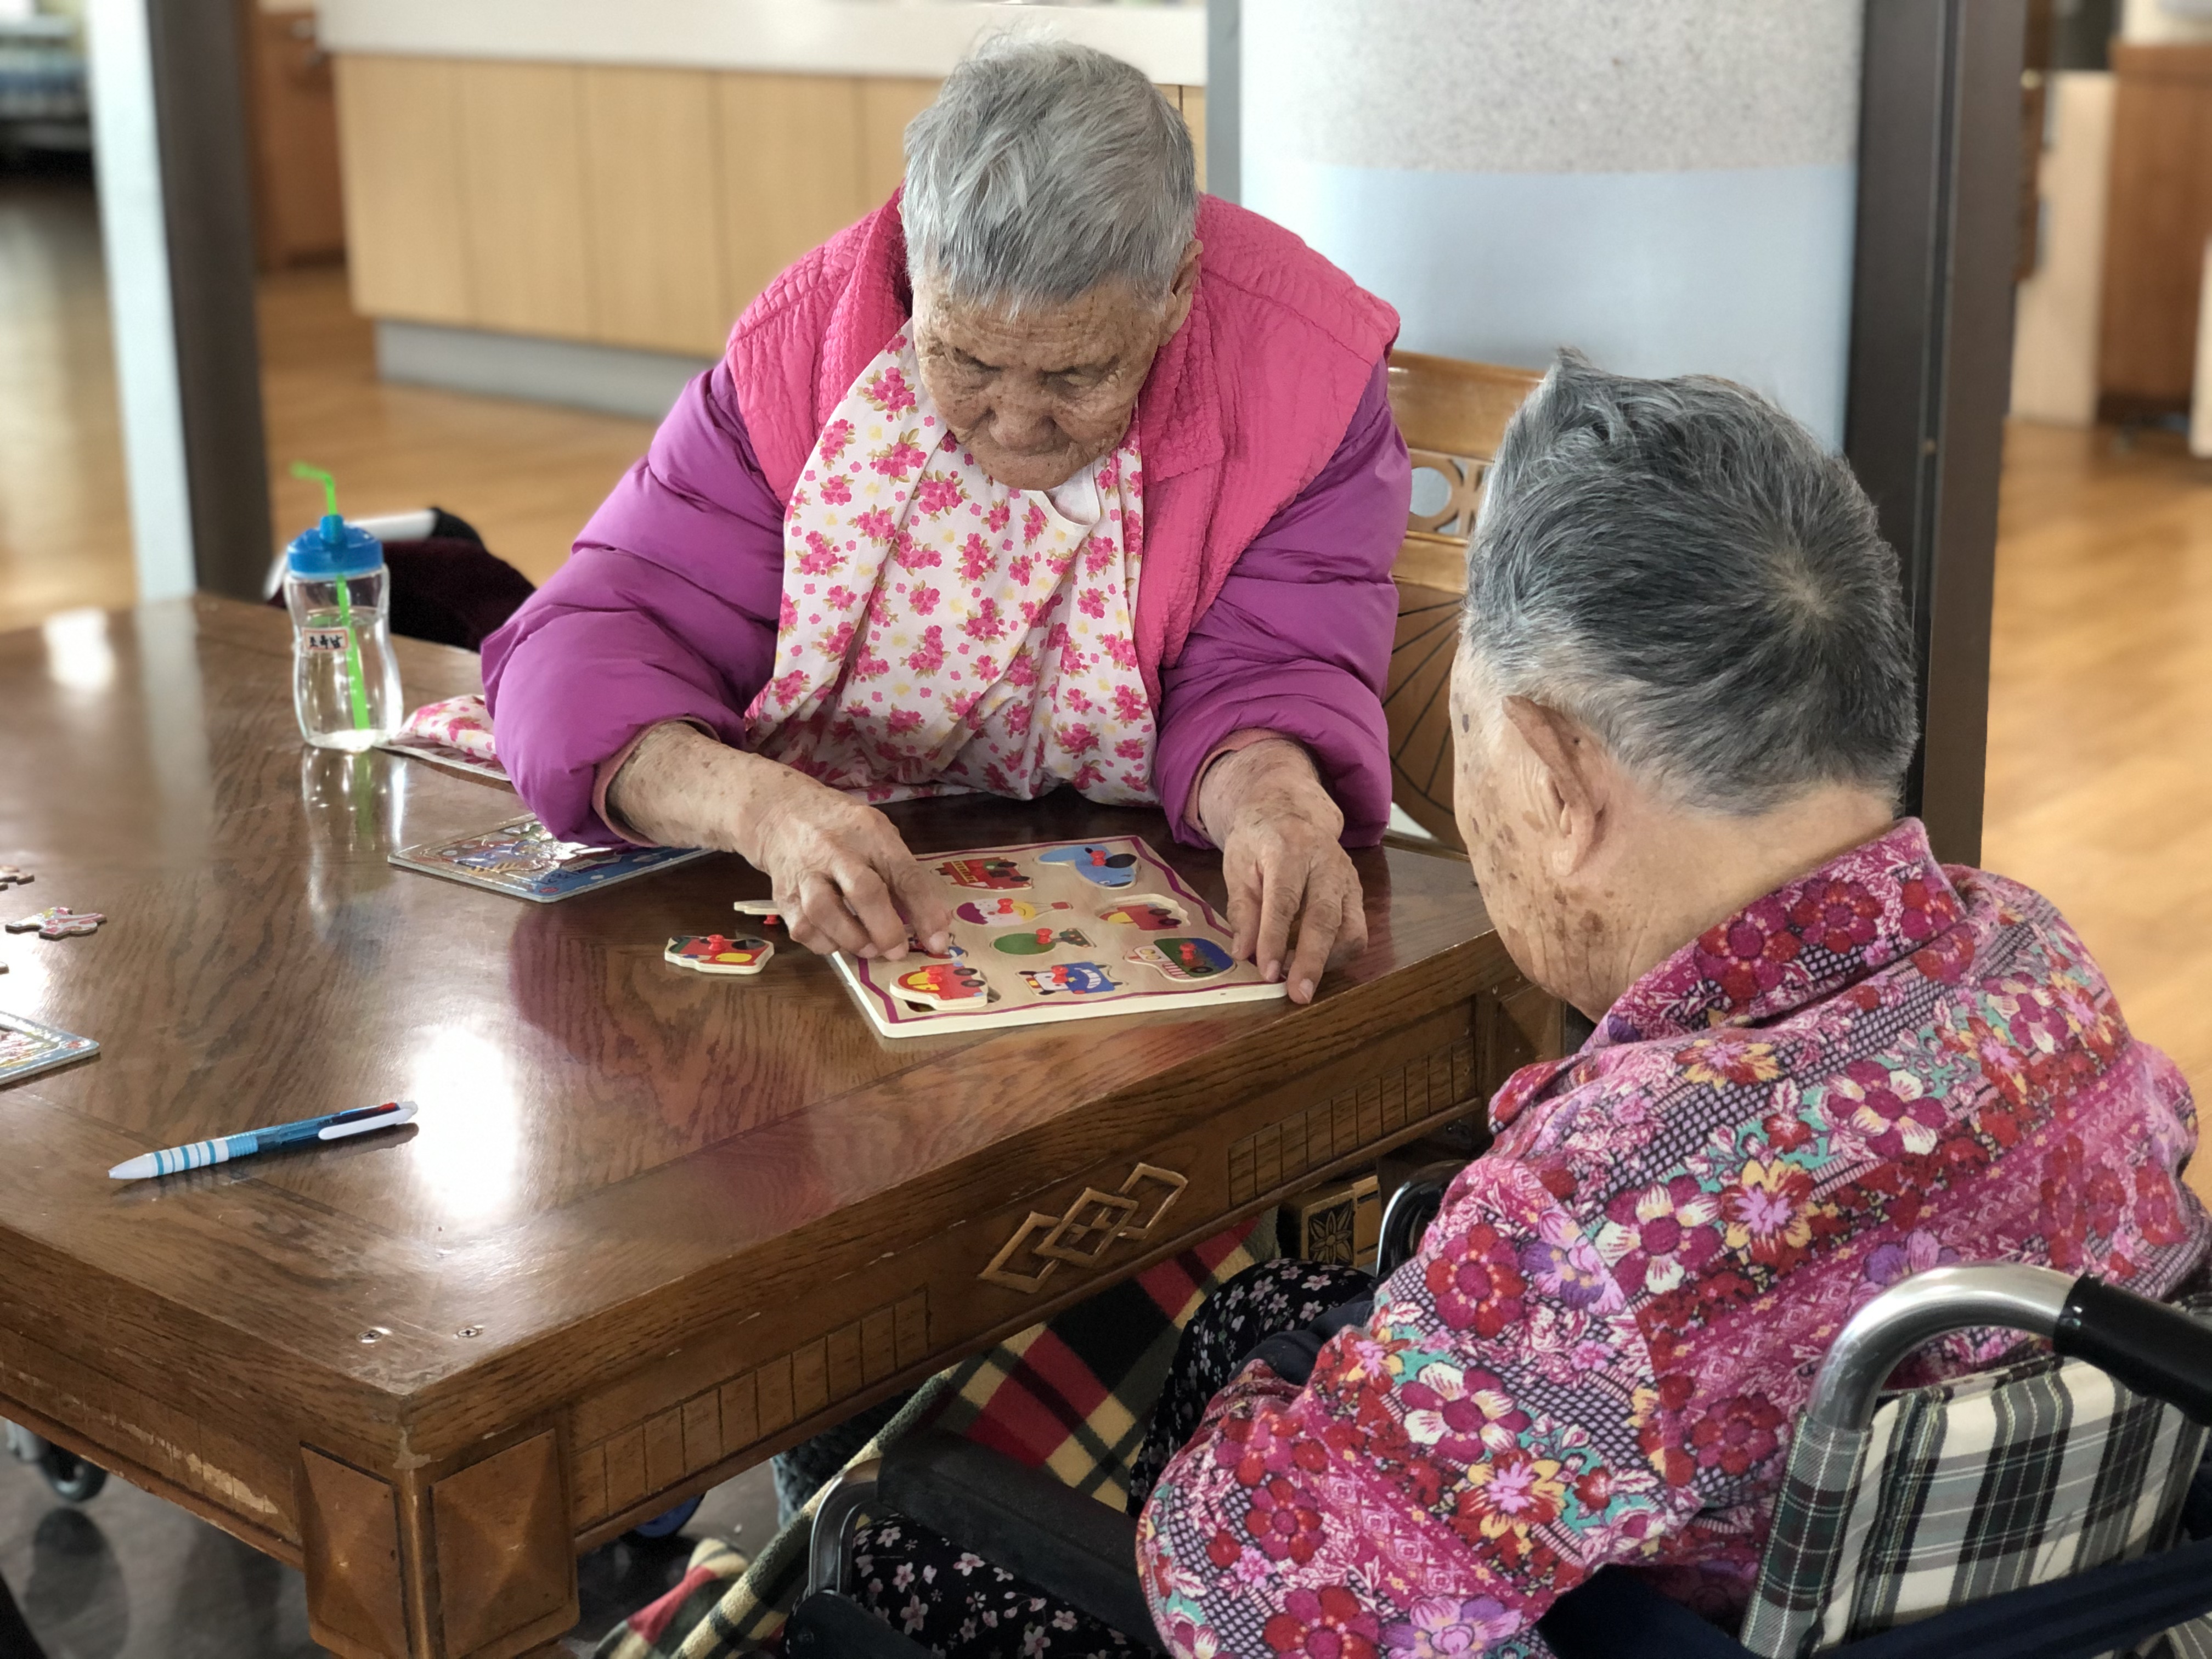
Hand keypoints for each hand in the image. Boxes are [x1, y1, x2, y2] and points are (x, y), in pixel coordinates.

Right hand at [607, 723, 951, 959]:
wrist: (769, 806)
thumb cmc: (838, 826)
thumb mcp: (878, 839)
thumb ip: (909, 882)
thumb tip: (940, 931)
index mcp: (866, 831)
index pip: (899, 868)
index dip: (922, 906)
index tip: (940, 940)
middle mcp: (835, 849)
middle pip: (863, 892)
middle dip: (885, 927)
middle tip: (898, 950)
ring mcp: (803, 872)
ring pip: (827, 917)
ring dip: (853, 941)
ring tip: (871, 949)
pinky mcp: (782, 893)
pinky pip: (802, 928)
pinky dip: (823, 941)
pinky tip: (837, 941)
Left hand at [1197, 738, 1367, 1004]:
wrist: (1290, 811)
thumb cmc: (1258, 842)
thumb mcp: (1238, 867)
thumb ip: (1242, 910)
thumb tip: (1244, 954)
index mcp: (1289, 850)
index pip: (1285, 900)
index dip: (1276, 939)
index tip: (1267, 973)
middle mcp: (1326, 863)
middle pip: (1325, 918)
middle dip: (1312, 960)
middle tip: (1298, 995)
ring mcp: (1347, 879)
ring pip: (1350, 929)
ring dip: (1328, 962)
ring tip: (1301, 983)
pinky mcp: (1357, 894)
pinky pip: (1357, 931)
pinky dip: (1338, 955)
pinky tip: (1314, 965)